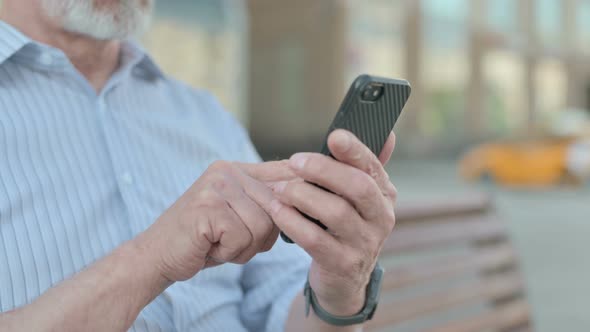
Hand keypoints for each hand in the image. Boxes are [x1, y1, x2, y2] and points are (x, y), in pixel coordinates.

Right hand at [139, 160, 295, 281]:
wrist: (157, 255)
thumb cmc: (203, 240)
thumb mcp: (237, 216)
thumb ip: (265, 204)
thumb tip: (309, 194)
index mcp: (235, 170)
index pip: (282, 171)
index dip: (300, 189)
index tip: (310, 204)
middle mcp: (226, 172)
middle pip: (277, 207)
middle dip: (263, 236)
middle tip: (235, 243)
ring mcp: (216, 187)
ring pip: (263, 225)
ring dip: (245, 248)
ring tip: (220, 245)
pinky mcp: (207, 207)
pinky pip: (242, 238)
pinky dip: (229, 252)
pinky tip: (210, 248)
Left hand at [269, 130, 396, 315]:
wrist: (343, 279)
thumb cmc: (344, 227)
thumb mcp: (357, 199)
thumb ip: (362, 166)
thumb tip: (387, 133)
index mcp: (384, 194)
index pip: (373, 166)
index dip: (355, 150)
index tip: (334, 136)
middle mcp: (381, 218)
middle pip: (357, 187)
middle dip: (324, 170)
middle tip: (294, 161)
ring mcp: (365, 243)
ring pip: (336, 213)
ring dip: (302, 196)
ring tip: (280, 189)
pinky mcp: (343, 264)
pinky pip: (315, 239)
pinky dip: (292, 221)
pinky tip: (277, 210)